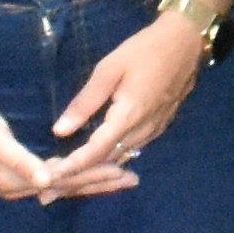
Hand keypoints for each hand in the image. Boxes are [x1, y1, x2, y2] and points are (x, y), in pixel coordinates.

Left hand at [39, 11, 208, 198]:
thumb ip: (85, 102)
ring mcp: (154, 130)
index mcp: (129, 116)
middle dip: (77, 176)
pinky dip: (109, 158)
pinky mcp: (159, 126)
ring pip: (120, 158)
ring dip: (93, 170)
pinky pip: (131, 149)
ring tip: (65, 178)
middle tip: (48, 190)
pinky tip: (94, 159)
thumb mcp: (108, 70)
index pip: (96, 152)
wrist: (186, 42)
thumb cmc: (144, 50)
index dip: (72, 167)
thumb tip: (60, 131)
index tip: (48, 180)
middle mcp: (143, 130)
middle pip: (107, 162)